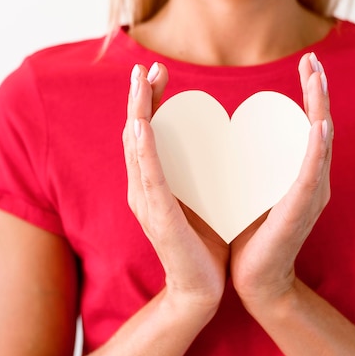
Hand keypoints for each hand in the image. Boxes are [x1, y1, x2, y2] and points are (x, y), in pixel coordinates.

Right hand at [123, 63, 228, 310]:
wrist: (200, 289)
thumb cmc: (204, 244)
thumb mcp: (202, 200)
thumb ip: (201, 175)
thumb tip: (220, 144)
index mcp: (151, 183)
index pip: (145, 133)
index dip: (148, 100)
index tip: (158, 71)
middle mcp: (141, 190)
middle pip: (134, 135)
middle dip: (139, 98)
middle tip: (147, 66)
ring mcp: (147, 205)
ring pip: (136, 151)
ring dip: (137, 114)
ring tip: (141, 83)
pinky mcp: (161, 221)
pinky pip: (150, 180)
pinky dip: (145, 151)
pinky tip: (142, 127)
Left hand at [230, 53, 332, 308]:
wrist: (255, 280)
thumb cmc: (250, 236)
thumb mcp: (252, 192)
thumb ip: (253, 168)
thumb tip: (234, 139)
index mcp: (304, 175)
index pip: (311, 126)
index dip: (312, 94)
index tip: (307, 63)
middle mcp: (315, 182)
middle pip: (322, 128)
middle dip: (319, 92)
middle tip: (313, 60)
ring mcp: (311, 197)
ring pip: (321, 146)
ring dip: (321, 110)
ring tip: (317, 78)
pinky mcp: (299, 213)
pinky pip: (311, 177)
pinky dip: (317, 150)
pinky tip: (320, 125)